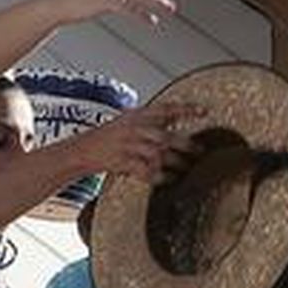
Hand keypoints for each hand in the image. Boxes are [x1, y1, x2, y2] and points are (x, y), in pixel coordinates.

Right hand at [72, 103, 201, 182]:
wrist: (83, 149)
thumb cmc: (109, 136)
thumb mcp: (129, 120)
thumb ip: (151, 120)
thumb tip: (176, 117)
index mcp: (137, 115)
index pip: (165, 109)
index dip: (186, 109)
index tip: (204, 111)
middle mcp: (134, 129)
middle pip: (165, 137)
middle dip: (185, 145)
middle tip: (199, 151)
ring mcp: (128, 146)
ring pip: (158, 155)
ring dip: (175, 163)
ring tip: (185, 168)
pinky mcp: (123, 163)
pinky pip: (146, 171)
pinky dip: (159, 176)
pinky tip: (168, 178)